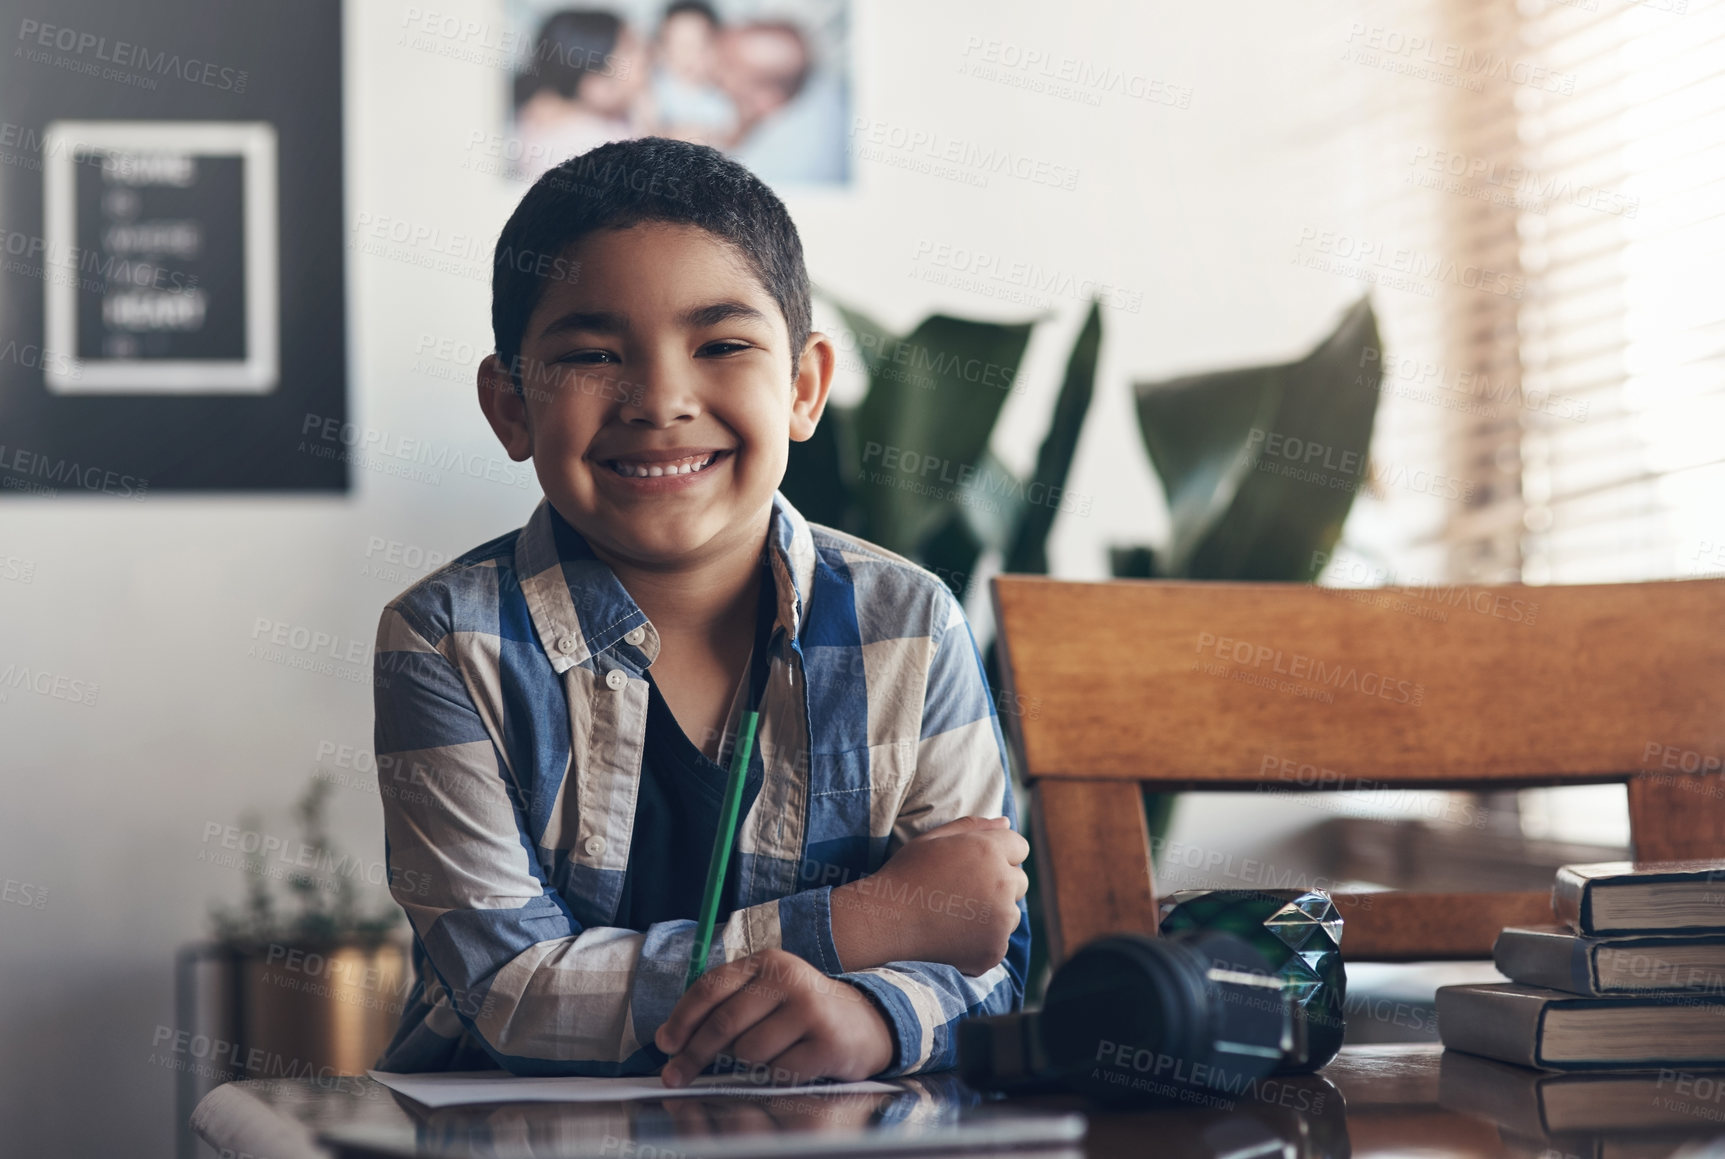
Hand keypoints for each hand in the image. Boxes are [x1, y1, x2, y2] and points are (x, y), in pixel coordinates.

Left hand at [654, 949, 893, 1086]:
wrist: (865, 1023)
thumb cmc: (802, 1013)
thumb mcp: (765, 995)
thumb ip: (722, 1008)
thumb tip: (668, 1039)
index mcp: (767, 962)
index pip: (711, 986)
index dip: (682, 1018)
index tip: (664, 1045)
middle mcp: (788, 978)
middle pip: (724, 1022)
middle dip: (694, 1055)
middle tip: (675, 1077)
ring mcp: (810, 1008)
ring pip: (749, 1051)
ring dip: (746, 1065)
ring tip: (767, 1057)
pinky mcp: (826, 1041)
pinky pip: (778, 1072)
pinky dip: (774, 1077)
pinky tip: (790, 1065)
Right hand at [830, 815, 1028, 975]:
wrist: (886, 921)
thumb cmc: (906, 874)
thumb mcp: (934, 839)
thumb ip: (973, 826)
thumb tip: (1007, 822)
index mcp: (989, 850)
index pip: (1019, 847)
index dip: (997, 854)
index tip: (973, 865)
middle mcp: (1002, 884)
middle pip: (1020, 881)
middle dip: (1000, 883)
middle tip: (962, 891)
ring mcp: (1001, 921)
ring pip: (1012, 913)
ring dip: (994, 913)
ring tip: (956, 914)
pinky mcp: (994, 950)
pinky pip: (999, 941)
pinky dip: (982, 940)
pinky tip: (953, 935)